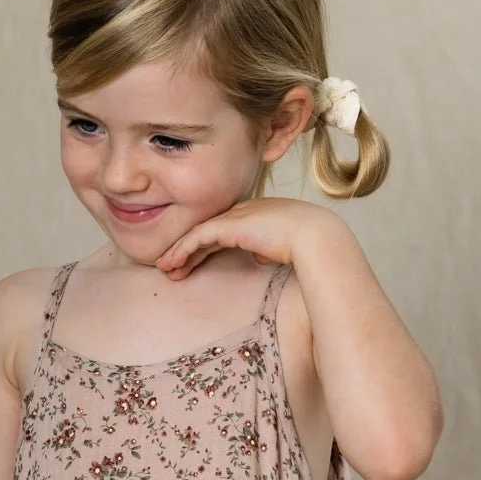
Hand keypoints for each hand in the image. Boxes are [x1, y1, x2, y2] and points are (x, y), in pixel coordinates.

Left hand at [155, 197, 339, 280]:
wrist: (315, 236)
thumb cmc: (309, 245)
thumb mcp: (283, 247)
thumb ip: (268, 249)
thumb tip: (260, 256)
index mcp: (256, 214)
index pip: (223, 230)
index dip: (204, 247)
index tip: (191, 264)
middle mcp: (243, 210)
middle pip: (207, 231)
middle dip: (187, 250)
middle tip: (171, 267)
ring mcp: (236, 215)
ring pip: (198, 233)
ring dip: (178, 251)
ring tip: (165, 268)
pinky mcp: (229, 225)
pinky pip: (198, 238)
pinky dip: (182, 250)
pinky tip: (171, 263)